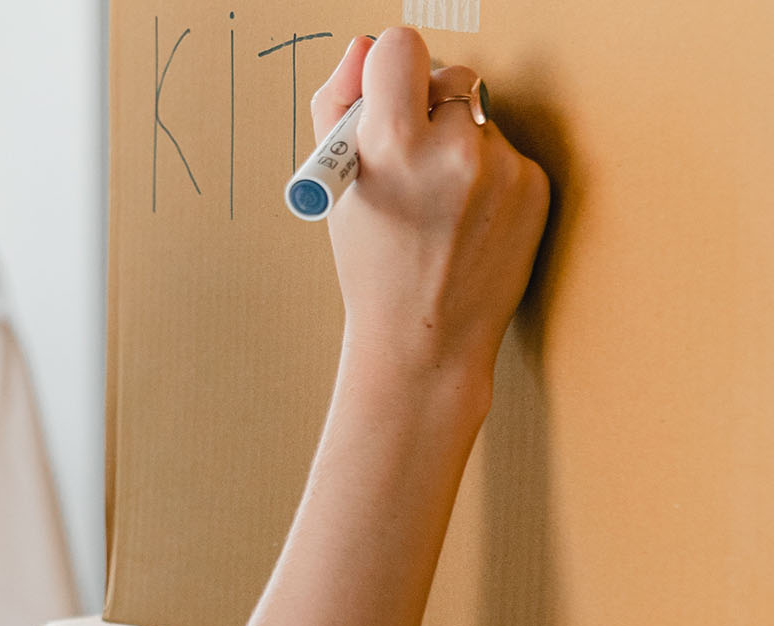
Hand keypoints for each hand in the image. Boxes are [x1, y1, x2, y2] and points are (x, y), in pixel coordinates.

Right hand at [311, 27, 549, 375]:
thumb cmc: (371, 263)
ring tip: (438, 197)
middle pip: (450, 74)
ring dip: (459, 139)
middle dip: (430, 103)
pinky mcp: (534, 185)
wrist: (424, 335)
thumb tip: (362, 49)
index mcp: (392, 145)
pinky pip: (506, 150)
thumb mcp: (334, 186)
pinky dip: (487, 172)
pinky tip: (467, 214)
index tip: (388, 90)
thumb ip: (337, 104)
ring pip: (478, 115)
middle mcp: (453, 149)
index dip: (389, 65)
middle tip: (411, 152)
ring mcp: (501, 168)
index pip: (400, 47)